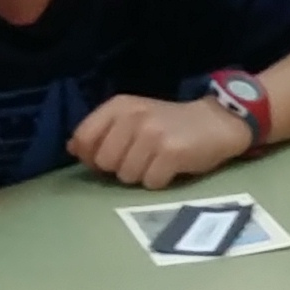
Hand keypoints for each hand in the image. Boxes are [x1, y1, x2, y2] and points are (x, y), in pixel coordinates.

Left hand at [71, 93, 247, 191]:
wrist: (216, 122)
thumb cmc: (170, 124)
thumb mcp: (133, 118)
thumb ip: (102, 131)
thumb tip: (73, 149)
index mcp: (119, 106)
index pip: (83, 138)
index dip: (92, 157)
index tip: (111, 158)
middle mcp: (133, 117)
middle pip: (104, 162)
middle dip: (120, 168)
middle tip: (141, 158)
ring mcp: (153, 134)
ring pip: (126, 176)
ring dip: (142, 176)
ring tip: (158, 161)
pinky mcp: (172, 153)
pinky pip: (150, 183)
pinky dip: (160, 182)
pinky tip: (171, 168)